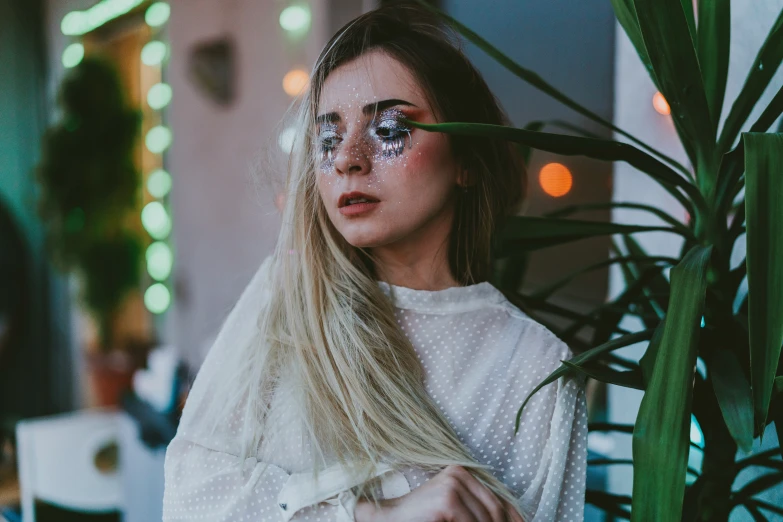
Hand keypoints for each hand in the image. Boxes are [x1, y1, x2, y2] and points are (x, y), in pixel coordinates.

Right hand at [354, 465, 525, 521]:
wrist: (388, 519)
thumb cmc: (422, 518)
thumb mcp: (455, 511)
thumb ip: (478, 509)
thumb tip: (515, 518)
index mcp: (461, 472)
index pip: (499, 499)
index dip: (513, 518)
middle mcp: (458, 474)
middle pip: (494, 510)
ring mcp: (452, 485)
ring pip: (486, 519)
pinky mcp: (447, 500)